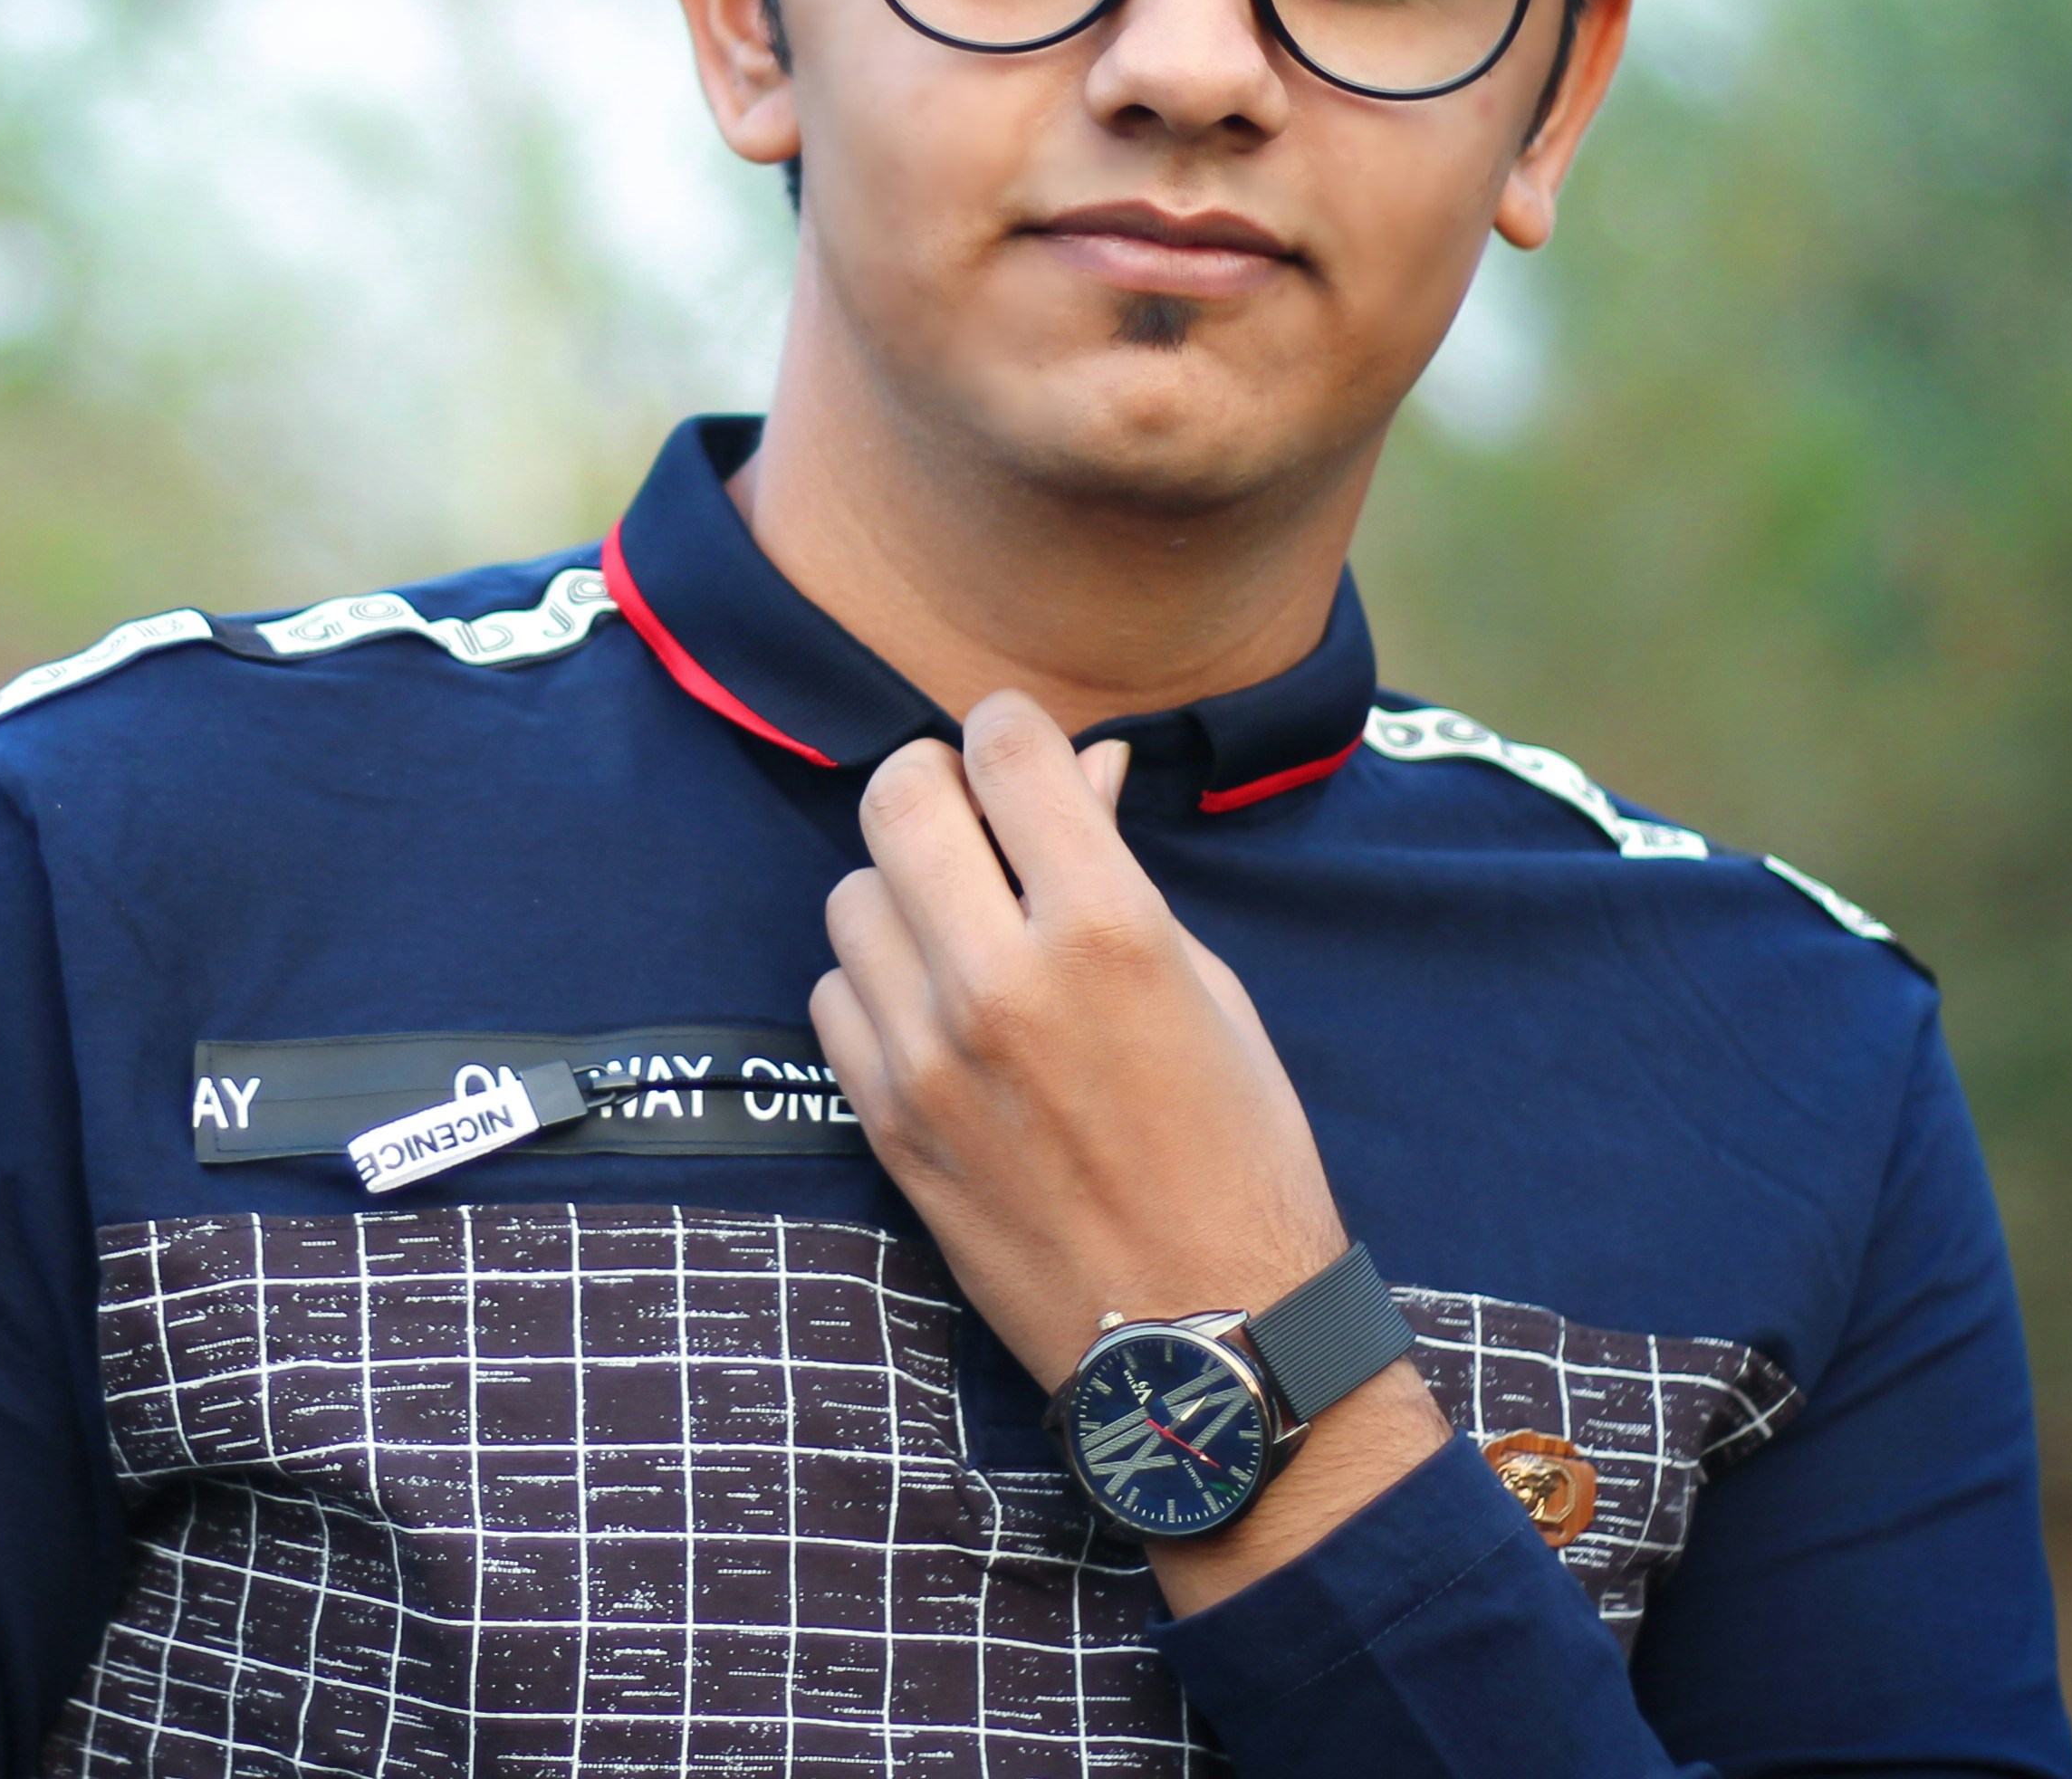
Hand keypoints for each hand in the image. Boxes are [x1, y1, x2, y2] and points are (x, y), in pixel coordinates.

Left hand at [810, 691, 1446, 1607]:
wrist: (1203, 1338)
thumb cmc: (1238, 1158)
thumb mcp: (1210, 989)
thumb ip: (1119, 870)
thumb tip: (1079, 769)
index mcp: (1107, 928)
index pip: (1005, 746)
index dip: (1014, 731)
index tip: (1025, 752)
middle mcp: (1001, 979)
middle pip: (899, 796)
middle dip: (938, 783)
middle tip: (976, 817)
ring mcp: (928, 1055)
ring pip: (850, 895)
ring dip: (901, 890)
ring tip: (962, 927)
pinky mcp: (885, 1122)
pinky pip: (833, 996)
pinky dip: (874, 984)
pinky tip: (934, 1008)